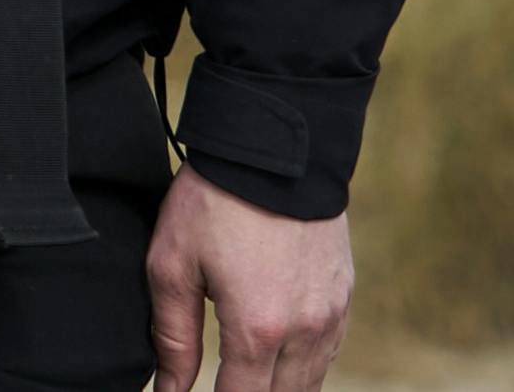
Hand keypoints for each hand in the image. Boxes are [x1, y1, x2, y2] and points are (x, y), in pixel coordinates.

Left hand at [145, 170, 352, 391]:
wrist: (275, 146)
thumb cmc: (214, 201)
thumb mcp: (172, 264)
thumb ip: (173, 336)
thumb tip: (169, 390)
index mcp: (257, 329)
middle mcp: (304, 330)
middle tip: (224, 384)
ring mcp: (331, 314)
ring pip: (310, 383)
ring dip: (279, 388)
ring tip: (246, 377)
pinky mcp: (344, 294)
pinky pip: (329, 352)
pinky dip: (305, 366)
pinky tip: (280, 361)